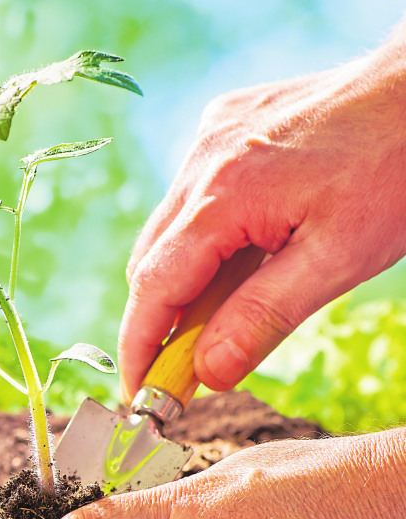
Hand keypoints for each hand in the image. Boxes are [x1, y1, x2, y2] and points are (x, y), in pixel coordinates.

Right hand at [119, 32, 405, 400]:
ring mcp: (208, 139)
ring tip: (226, 310)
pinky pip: (193, 194)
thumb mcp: (339, 259)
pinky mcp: (223, 125)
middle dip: (160, 320)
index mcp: (221, 197)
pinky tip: (249, 246)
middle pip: (151, 261)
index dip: (139, 346)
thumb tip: (207, 374)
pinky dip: (205, 235)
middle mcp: (199, 162)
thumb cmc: (393, 168)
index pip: (153, 288)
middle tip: (185, 369)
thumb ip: (263, 317)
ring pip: (171, 229)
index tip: (138, 393)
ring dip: (186, 277)